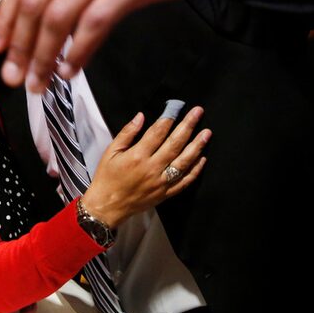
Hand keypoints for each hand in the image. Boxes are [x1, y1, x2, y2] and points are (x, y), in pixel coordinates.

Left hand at [0, 0, 257, 91]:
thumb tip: (27, 21)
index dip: (4, 21)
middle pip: (33, 3)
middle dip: (19, 47)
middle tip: (14, 77)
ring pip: (59, 16)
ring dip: (44, 56)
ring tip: (39, 82)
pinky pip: (94, 22)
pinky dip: (78, 51)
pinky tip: (70, 69)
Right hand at [81, 106, 208, 226]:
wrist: (107, 206)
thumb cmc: (106, 177)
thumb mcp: (110, 152)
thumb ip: (126, 133)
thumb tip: (141, 116)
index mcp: (137, 156)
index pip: (157, 132)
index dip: (168, 118)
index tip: (177, 107)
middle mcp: (152, 168)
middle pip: (174, 144)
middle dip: (187, 126)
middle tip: (198, 112)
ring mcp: (161, 182)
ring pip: (184, 161)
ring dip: (197, 146)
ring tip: (206, 133)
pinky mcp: (166, 194)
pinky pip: (185, 181)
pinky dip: (195, 170)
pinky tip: (202, 158)